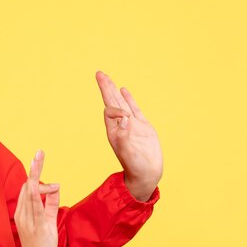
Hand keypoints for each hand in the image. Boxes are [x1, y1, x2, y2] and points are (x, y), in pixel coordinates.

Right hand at [14, 150, 59, 246]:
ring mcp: (29, 220)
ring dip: (35, 174)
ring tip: (38, 158)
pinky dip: (36, 195)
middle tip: (40, 152)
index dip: (34, 173)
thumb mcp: (48, 222)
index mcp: (24, 212)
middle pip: (27, 186)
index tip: (39, 160)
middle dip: (34, 168)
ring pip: (30, 193)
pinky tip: (37, 184)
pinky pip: (36, 208)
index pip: (28, 188)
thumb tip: (56, 187)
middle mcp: (24, 214)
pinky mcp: (38, 227)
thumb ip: (51, 204)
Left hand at [95, 71, 162, 201]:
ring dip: (114, 90)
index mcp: (114, 131)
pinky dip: (129, 99)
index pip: (110, 111)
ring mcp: (132, 125)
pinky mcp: (143, 126)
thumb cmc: (136, 166)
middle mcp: (121, 125)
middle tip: (99, 73)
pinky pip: (134, 108)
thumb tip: (124, 118)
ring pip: (122, 102)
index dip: (116, 109)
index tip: (126, 118)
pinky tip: (124, 90)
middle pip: (111, 102)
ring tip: (107, 77)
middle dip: (106, 87)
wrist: (147, 174)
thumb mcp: (129, 152)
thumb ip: (125, 136)